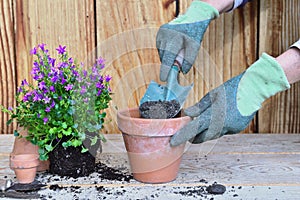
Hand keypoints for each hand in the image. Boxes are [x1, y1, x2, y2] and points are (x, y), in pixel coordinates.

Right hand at [156, 1, 218, 80]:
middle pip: (164, 56)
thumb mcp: (195, 47)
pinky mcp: (159, 33)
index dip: (165, 69)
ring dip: (168, 56)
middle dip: (170, 63)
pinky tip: (173, 46)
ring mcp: (161, 33)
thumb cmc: (194, 33)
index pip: (168, 58)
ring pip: (162, 52)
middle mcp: (165, 35)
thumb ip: (189, 60)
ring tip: (178, 51)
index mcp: (174, 38)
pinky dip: (166, 50)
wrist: (192, 18)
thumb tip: (182, 71)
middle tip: (177, 65)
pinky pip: (161, 47)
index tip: (164, 79)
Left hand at [170, 53, 289, 145]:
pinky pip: (222, 131)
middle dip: (193, 136)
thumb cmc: (232, 88)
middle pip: (202, 137)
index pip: (193, 129)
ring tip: (204, 119)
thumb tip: (187, 114)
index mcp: (214, 115)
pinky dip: (217, 127)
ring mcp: (231, 129)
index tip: (173, 142)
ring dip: (205, 131)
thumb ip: (199, 107)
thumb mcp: (213, 95)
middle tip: (188, 128)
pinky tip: (220, 116)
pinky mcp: (237, 129)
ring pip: (212, 135)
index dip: (182, 137)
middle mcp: (222, 126)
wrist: (256, 88)